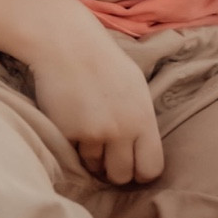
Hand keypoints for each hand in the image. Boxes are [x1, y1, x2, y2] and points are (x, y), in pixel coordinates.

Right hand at [28, 20, 164, 186]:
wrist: (65, 42)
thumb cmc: (101, 60)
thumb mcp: (135, 87)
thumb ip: (141, 120)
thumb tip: (140, 152)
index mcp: (143, 119)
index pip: (151, 169)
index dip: (140, 171)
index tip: (131, 165)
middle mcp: (122, 130)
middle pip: (122, 175)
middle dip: (113, 170)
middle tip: (105, 157)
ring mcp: (94, 132)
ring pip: (94, 166)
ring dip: (90, 156)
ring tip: (84, 130)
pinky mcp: (67, 133)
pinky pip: (71, 154)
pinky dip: (70, 145)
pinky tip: (69, 122)